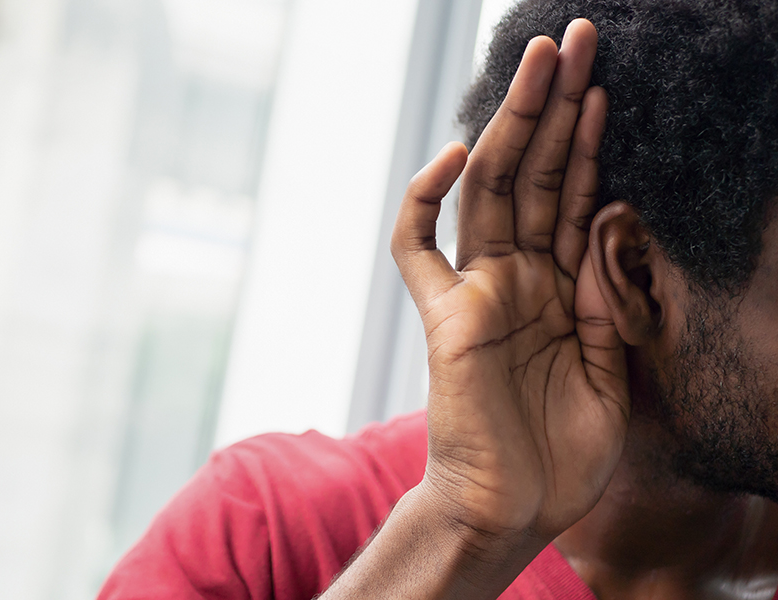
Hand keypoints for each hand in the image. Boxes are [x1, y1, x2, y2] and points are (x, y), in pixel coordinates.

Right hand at [392, 19, 628, 542]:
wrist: (509, 510)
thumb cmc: (558, 454)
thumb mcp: (610, 372)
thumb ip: (607, 301)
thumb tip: (609, 223)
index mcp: (558, 289)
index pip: (572, 197)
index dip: (588, 142)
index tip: (602, 85)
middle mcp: (516, 278)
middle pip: (532, 175)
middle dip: (554, 107)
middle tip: (573, 40)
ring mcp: (476, 291)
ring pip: (489, 192)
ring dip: (512, 126)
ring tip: (539, 63)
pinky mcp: (443, 315)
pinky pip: (418, 248)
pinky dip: (425, 203)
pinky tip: (453, 157)